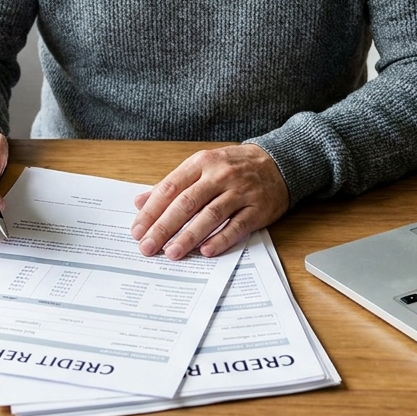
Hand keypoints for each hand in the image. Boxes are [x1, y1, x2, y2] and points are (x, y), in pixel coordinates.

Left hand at [131, 144, 288, 259]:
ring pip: (210, 215)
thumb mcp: (201, 167)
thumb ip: (171, 185)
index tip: (137, 231)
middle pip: (186, 203)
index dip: (151, 211)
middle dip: (164, 227)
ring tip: (172, 253)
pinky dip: (220, 239)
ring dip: (189, 236)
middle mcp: (220, 175)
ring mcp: (240, 191)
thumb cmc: (234, 167)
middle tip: (147, 247)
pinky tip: (206, 251)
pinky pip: (237, 226)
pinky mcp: (257, 208)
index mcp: (201, 163)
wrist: (279, 162)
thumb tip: (140, 202)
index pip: (170, 188)